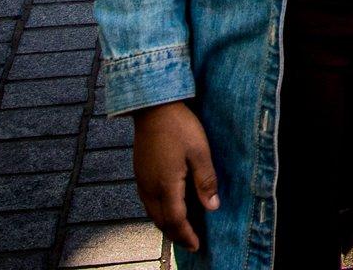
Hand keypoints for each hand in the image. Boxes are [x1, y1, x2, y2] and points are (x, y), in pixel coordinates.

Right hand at [132, 101, 218, 251]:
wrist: (152, 107)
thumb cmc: (179, 126)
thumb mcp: (199, 151)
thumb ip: (205, 180)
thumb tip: (213, 207)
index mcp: (166, 184)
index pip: (175, 220)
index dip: (186, 235)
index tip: (197, 245)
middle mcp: (150, 187)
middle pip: (161, 221)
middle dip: (176, 235)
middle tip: (191, 242)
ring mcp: (142, 181)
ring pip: (152, 213)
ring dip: (166, 225)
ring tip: (181, 230)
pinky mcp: (139, 173)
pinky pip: (148, 202)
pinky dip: (158, 213)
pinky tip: (168, 208)